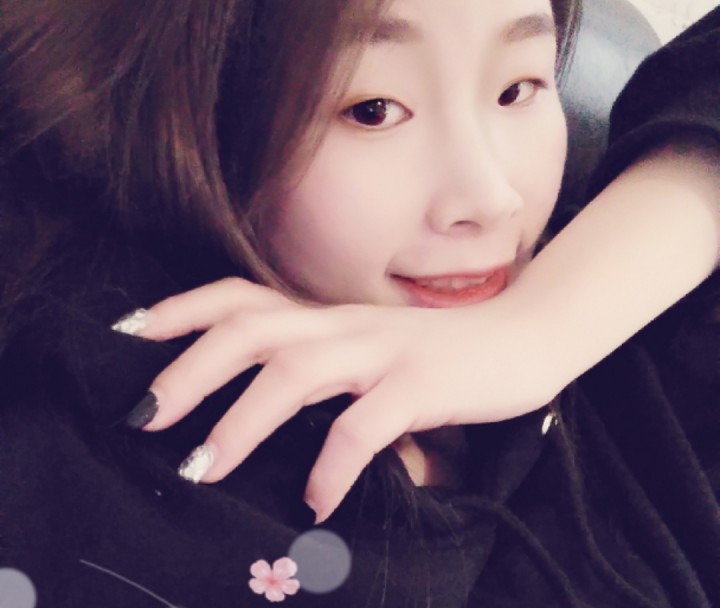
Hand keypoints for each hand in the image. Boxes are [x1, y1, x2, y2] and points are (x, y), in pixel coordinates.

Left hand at [123, 277, 560, 522]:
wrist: (526, 336)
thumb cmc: (440, 353)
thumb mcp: (371, 350)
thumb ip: (323, 367)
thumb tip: (261, 407)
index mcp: (329, 317)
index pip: (243, 296)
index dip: (184, 308)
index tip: (131, 330)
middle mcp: (346, 326)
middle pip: (251, 330)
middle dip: (189, 371)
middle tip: (144, 419)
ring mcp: (383, 352)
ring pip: (295, 373)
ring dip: (242, 422)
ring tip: (203, 469)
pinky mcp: (422, 386)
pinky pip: (364, 426)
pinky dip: (331, 465)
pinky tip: (314, 501)